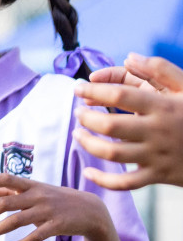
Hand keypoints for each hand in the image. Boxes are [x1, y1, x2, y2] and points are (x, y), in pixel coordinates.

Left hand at [0, 174, 113, 240]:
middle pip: (7, 202)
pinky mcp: (57, 226)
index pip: (7, 178)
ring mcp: (48, 211)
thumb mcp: (35, 191)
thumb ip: (9, 190)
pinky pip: (35, 236)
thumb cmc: (57, 199)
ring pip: (17, 220)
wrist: (92, 211)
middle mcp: (38, 196)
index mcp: (32, 185)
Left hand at [75, 54, 182, 189]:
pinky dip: (103, 180)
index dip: (93, 90)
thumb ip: (160, 70)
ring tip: (77, 133)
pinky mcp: (158, 175)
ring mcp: (157, 156)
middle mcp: (157, 132)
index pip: (119, 95)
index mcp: (162, 107)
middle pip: (110, 126)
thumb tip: (129, 57)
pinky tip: (88, 172)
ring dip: (88, 143)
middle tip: (77, 112)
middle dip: (86, 118)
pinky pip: (126, 183)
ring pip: (113, 153)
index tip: (77, 87)